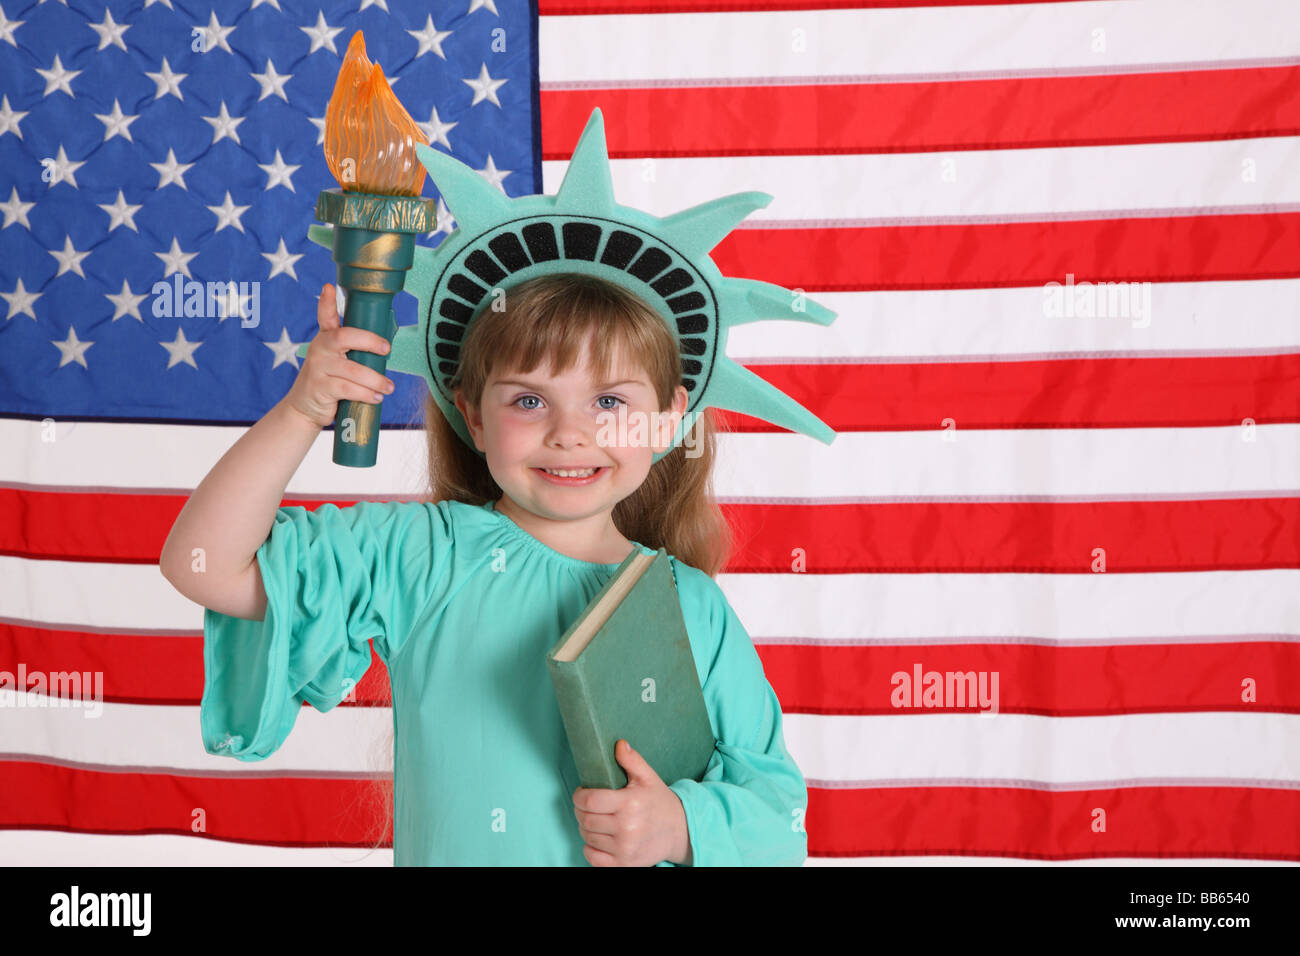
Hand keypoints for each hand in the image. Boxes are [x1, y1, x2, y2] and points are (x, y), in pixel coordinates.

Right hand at [282, 284, 394, 427]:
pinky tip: (376, 398)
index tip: (329, 287)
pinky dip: (367, 394)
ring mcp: (318, 368)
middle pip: (344, 337)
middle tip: (387, 349)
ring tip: (388, 387)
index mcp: (326, 339)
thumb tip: (386, 348)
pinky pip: (349, 389)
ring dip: (376, 380)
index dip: (327, 302)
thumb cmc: (330, 381)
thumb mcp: (338, 361)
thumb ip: (353, 351)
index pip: (326, 317)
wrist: (305, 407)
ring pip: (354, 370)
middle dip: (370, 341)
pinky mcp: (320, 387)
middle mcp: (319, 348)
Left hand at [572, 739, 691, 865]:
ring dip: (586, 827)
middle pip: (585, 819)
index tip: (582, 792)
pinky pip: (593, 858)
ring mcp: (625, 849)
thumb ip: (632, 760)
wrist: (680, 831)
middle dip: (580, 810)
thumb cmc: (659, 802)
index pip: (590, 800)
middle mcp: (627, 828)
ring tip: (596, 819)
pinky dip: (590, 848)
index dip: (579, 795)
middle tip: (588, 805)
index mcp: (630, 803)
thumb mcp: (648, 778)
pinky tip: (599, 838)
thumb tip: (619, 744)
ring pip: (587, 837)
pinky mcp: (624, 864)